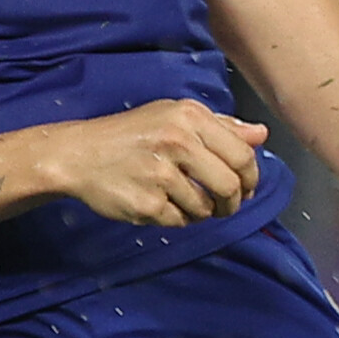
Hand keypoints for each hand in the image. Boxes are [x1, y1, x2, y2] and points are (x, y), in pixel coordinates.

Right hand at [32, 99, 265, 226]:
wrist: (77, 154)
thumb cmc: (129, 134)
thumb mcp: (172, 116)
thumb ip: (220, 126)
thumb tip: (261, 135)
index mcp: (188, 117)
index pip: (243, 155)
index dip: (250, 177)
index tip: (244, 187)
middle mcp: (176, 142)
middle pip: (230, 186)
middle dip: (232, 203)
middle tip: (224, 206)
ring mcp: (160, 175)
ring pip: (205, 208)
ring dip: (200, 212)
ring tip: (181, 200)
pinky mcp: (146, 203)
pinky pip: (179, 221)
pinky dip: (175, 219)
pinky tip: (159, 204)